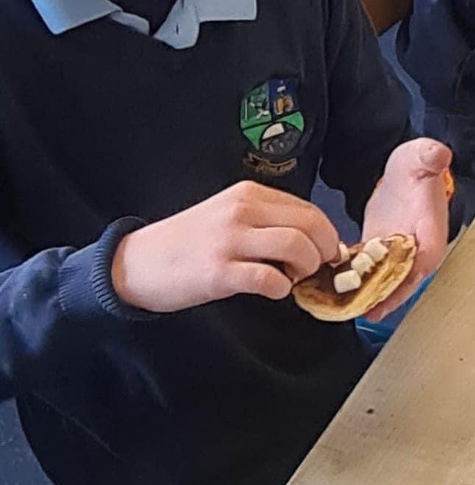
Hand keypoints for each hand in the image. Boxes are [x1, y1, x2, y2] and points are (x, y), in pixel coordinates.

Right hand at [110, 182, 338, 312]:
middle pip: (310, 225)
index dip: (327, 234)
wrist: (137, 263)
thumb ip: (267, 221)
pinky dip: (281, 288)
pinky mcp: (218, 272)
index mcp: (249, 194)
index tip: (327, 252)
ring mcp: (230, 240)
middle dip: (324, 250)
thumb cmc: (187, 242)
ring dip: (306, 269)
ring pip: (297, 247)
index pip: (308, 209)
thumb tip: (312, 240)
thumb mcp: (229, 215)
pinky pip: (269, 278)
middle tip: (317, 268)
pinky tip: (272, 290)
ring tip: (292, 278)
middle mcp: (242, 211)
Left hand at [359, 138, 451, 321]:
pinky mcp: (383, 252)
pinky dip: (359, 284)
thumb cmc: (417, 165)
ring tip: (350, 310)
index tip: (394, 287)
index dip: (412, 274)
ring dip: (371, 296)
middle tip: (368, 310)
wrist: (405, 170)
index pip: (427, 256)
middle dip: (388, 296)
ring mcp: (400, 252)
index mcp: (432, 227)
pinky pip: (372, 272)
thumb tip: (439, 153)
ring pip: (388, 280)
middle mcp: (418, 246)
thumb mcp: (422, 156)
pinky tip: (341, 293)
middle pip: (407, 278)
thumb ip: (430, 155)